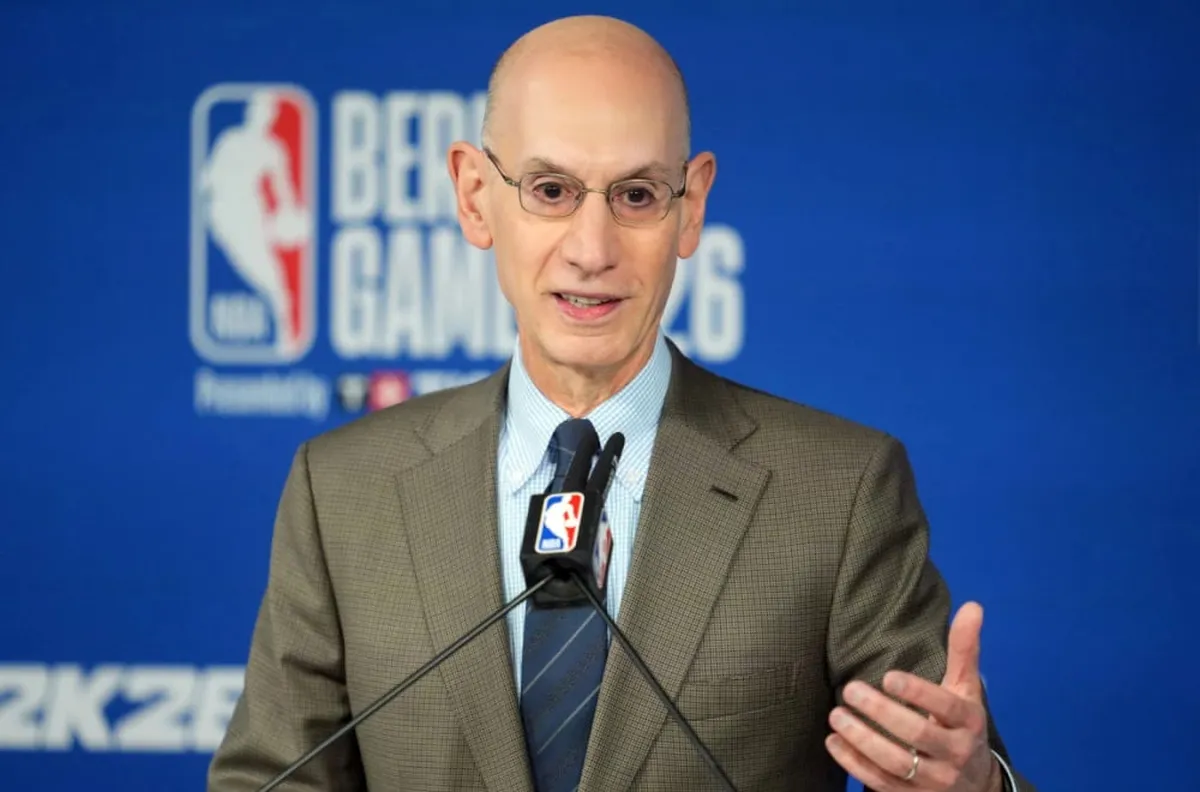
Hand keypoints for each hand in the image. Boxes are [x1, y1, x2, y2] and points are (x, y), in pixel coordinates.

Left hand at [825, 602, 1002, 790]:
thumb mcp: (966, 689)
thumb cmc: (962, 725)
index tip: (889, 676)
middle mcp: (955, 754)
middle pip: (917, 735)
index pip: (946, 709)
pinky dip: (853, 764)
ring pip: (896, 763)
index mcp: (969, 722)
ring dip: (861, 740)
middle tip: (851, 690)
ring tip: (835, 715)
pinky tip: (833, 741)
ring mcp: (933, 780)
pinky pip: (880, 782)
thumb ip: (964, 649)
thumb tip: (972, 605)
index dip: (918, 693)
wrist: (975, 786)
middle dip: (881, 713)